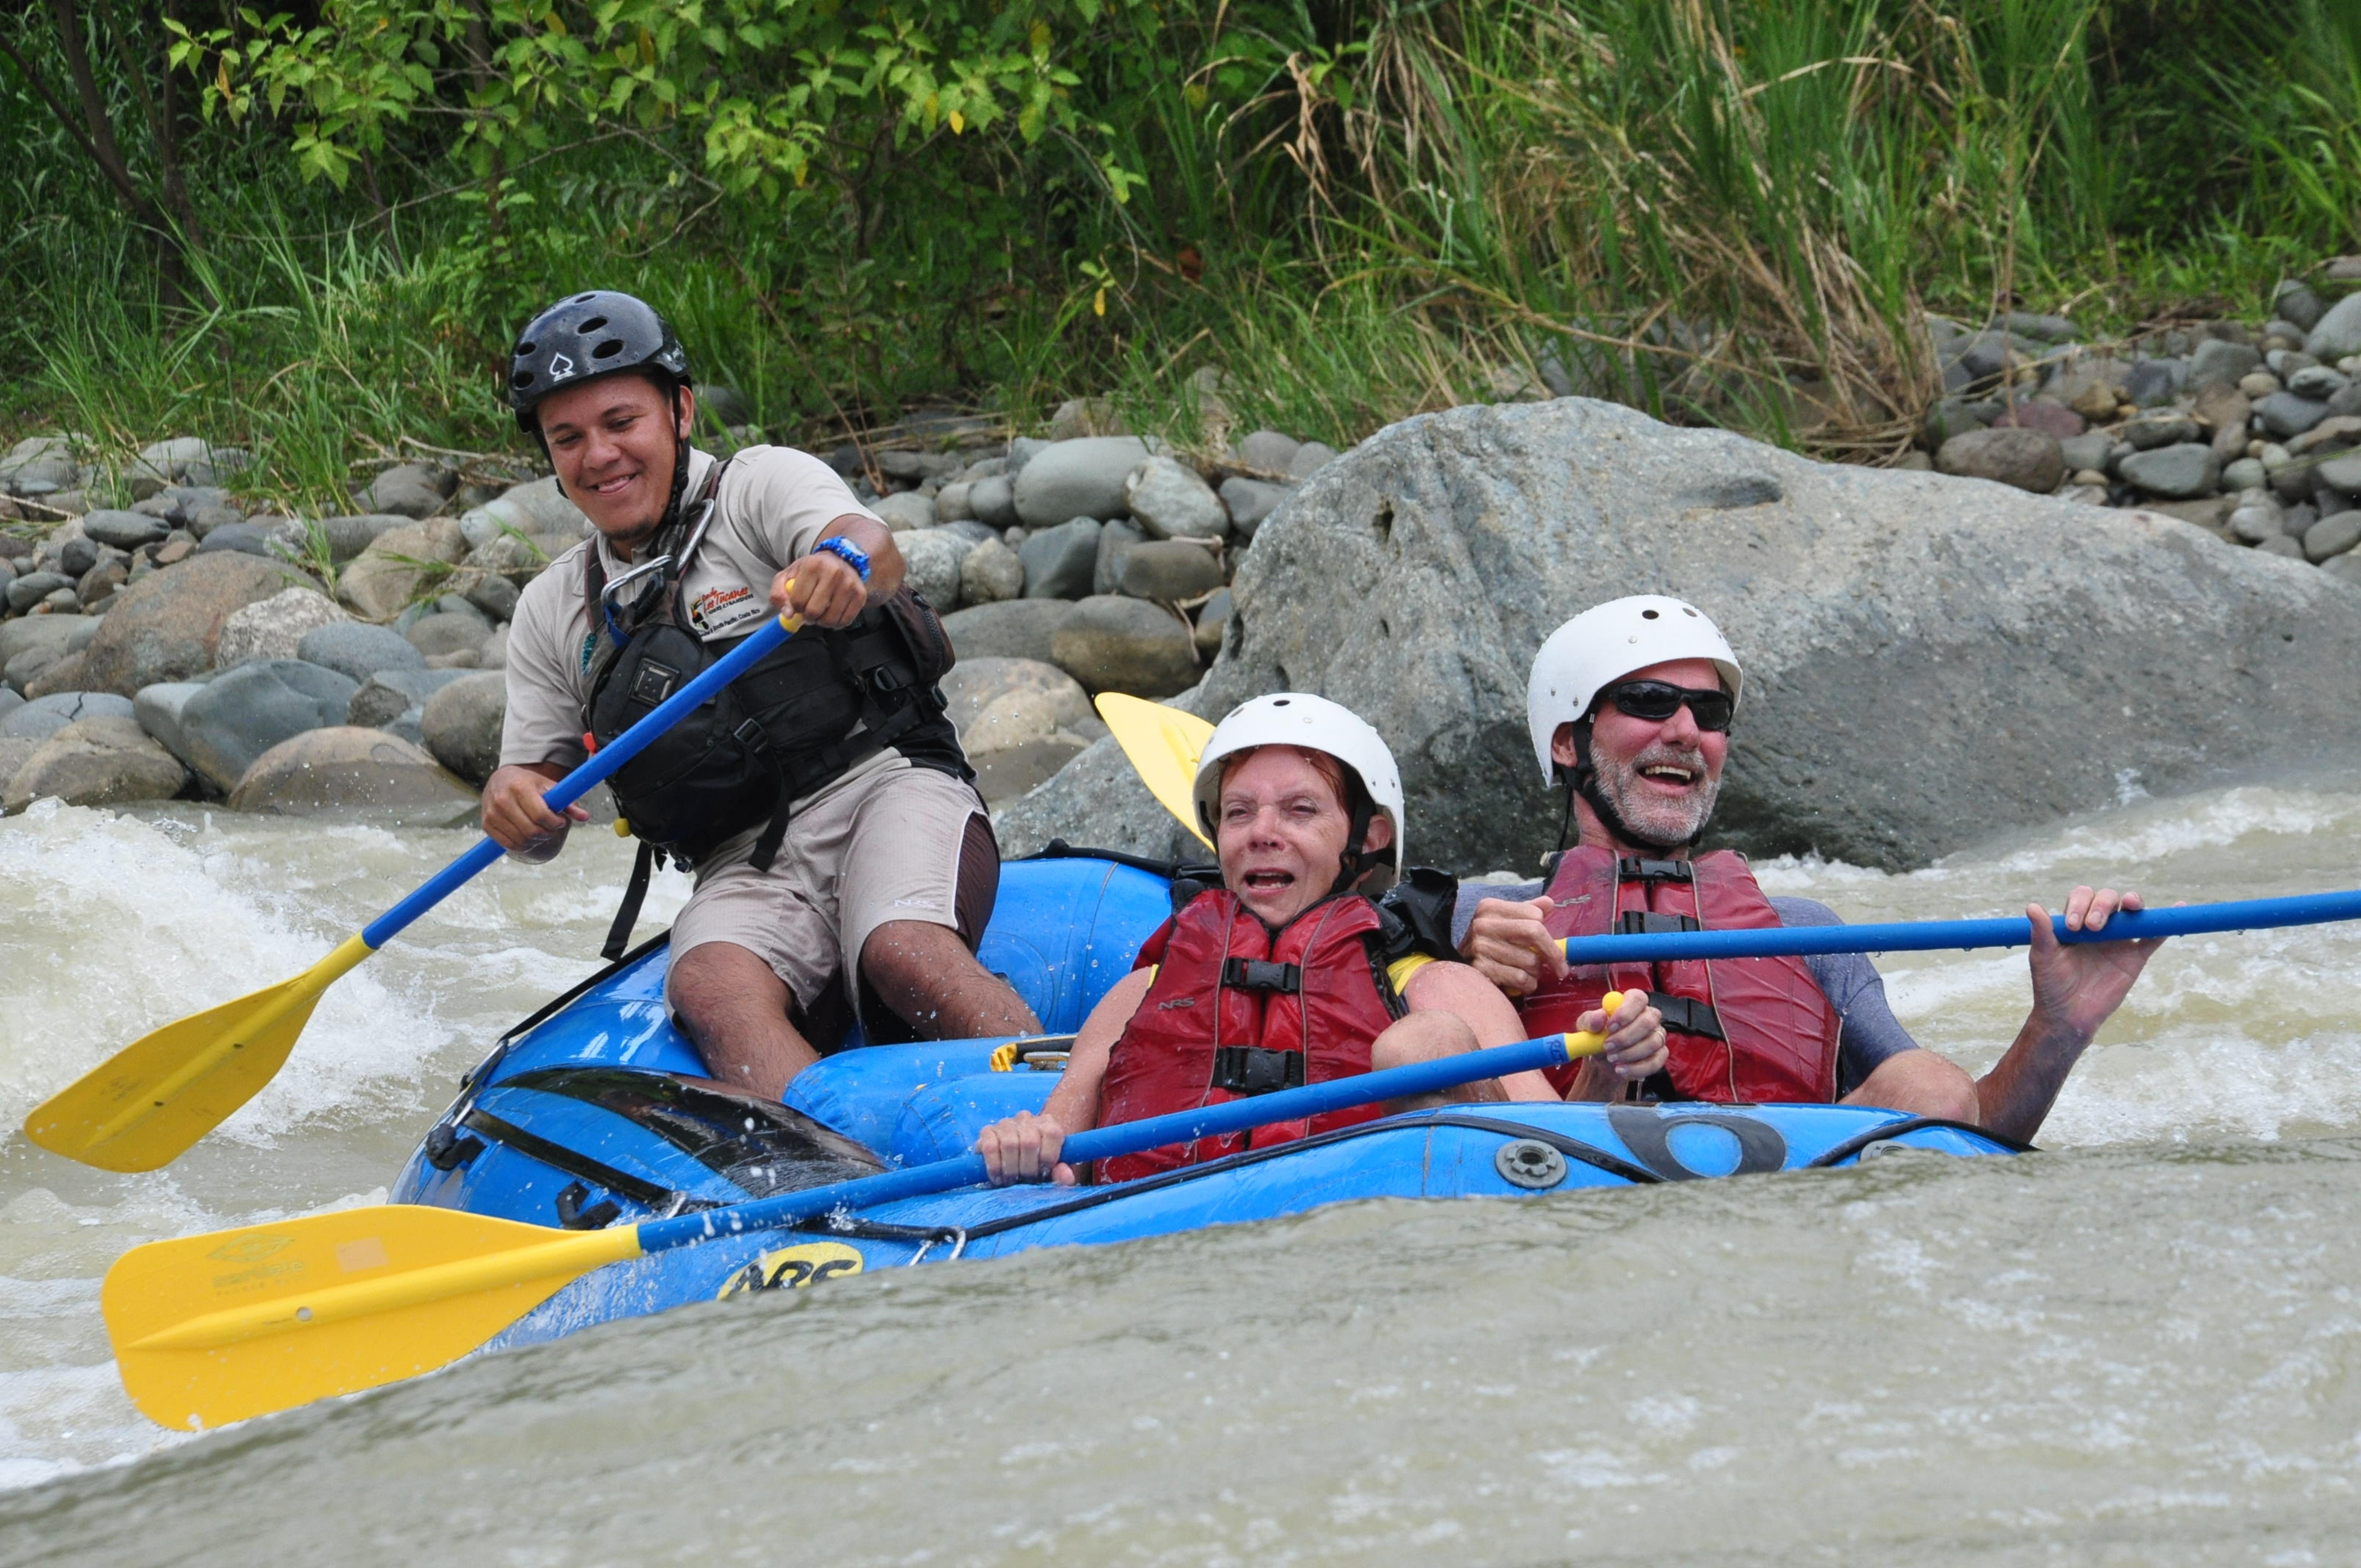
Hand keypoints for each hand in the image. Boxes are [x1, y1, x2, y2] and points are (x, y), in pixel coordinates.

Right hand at [482, 764, 587, 859]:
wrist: (501, 779)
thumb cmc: (530, 784)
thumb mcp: (549, 787)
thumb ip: (568, 802)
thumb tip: (585, 817)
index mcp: (519, 787)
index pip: (541, 815)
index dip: (555, 823)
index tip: (560, 821)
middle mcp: (502, 799)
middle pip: (531, 830)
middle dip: (547, 833)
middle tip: (552, 828)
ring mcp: (491, 813)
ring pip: (521, 840)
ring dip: (536, 841)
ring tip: (541, 831)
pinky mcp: (486, 824)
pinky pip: (508, 845)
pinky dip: (522, 845)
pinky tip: (528, 836)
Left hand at [772, 550, 866, 629]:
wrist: (841, 559)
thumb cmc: (812, 570)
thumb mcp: (789, 575)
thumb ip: (778, 594)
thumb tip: (788, 614)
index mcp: (813, 566)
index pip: (798, 601)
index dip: (795, 608)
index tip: (798, 604)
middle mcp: (833, 573)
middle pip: (814, 612)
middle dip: (808, 617)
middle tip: (809, 612)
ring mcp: (849, 585)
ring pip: (830, 620)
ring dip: (822, 622)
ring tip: (821, 613)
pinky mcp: (860, 595)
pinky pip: (845, 621)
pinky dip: (836, 623)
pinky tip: (832, 614)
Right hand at [976, 1110, 1074, 1185]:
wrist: (1011, 1161)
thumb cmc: (1035, 1165)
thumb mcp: (1051, 1171)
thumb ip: (1061, 1174)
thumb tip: (1068, 1178)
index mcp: (1048, 1124)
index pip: (1052, 1133)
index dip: (1048, 1157)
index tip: (1043, 1172)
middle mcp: (1027, 1118)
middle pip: (1030, 1141)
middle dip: (1028, 1168)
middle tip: (1026, 1180)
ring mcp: (1005, 1123)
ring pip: (1009, 1144)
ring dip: (1011, 1169)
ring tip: (1012, 1180)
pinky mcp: (987, 1131)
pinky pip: (990, 1147)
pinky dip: (994, 1166)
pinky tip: (998, 1177)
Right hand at [1460, 896, 1567, 997]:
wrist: (1458, 970)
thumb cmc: (1489, 947)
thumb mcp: (1504, 924)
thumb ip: (1526, 912)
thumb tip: (1549, 902)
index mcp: (1490, 907)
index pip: (1535, 915)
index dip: (1547, 934)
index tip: (1550, 947)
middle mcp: (1483, 924)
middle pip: (1535, 932)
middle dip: (1553, 953)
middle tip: (1562, 969)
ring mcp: (1480, 946)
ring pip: (1531, 960)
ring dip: (1536, 974)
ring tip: (1527, 975)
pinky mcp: (1481, 969)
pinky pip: (1521, 979)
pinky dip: (1527, 986)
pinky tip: (1521, 985)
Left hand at [1577, 989, 1666, 1082]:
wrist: (1603, 1060)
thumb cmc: (1597, 1036)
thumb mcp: (1587, 1027)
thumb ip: (1590, 1020)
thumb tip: (1599, 1017)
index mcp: (1632, 1003)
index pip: (1638, 999)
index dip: (1626, 1012)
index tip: (1610, 1027)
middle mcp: (1649, 1016)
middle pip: (1648, 1021)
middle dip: (1626, 1037)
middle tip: (1607, 1046)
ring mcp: (1657, 1035)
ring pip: (1653, 1042)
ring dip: (1630, 1053)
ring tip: (1611, 1058)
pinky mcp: (1660, 1054)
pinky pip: (1656, 1061)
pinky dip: (1637, 1068)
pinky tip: (1621, 1069)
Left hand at [2025, 886, 2168, 1045]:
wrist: (2068, 1016)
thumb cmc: (2051, 985)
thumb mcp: (2042, 957)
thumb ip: (2042, 932)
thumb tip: (2032, 907)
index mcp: (2075, 922)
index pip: (2082, 898)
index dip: (2080, 904)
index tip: (2073, 926)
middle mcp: (2098, 926)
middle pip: (2108, 899)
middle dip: (2102, 905)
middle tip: (2093, 928)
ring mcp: (2119, 940)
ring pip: (2131, 912)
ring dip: (2133, 902)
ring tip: (2131, 904)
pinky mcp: (2135, 956)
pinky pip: (2154, 935)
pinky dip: (2166, 922)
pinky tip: (2180, 906)